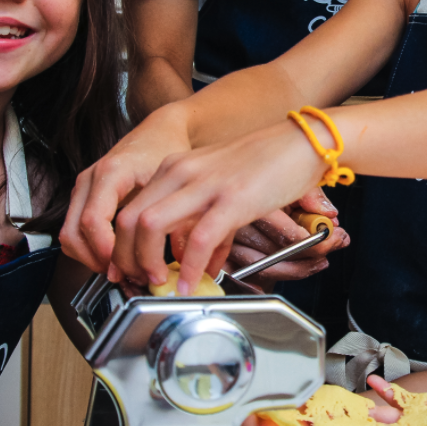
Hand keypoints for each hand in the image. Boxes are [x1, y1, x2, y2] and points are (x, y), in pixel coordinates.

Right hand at [61, 113, 191, 280]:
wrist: (159, 130)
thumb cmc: (167, 151)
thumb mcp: (173, 183)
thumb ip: (171, 217)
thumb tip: (175, 258)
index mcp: (111, 173)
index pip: (93, 221)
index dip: (107, 251)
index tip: (127, 268)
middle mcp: (90, 179)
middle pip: (73, 234)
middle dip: (96, 261)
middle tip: (125, 275)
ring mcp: (83, 187)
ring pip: (69, 236)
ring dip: (90, 258)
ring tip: (121, 269)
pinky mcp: (84, 195)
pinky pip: (74, 230)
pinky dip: (88, 248)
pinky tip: (114, 255)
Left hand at [113, 122, 326, 293]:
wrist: (304, 142)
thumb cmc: (268, 164)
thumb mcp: (224, 190)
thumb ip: (207, 223)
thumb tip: (200, 261)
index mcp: (175, 168)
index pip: (129, 208)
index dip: (122, 245)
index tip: (130, 268)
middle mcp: (182, 171)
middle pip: (128, 218)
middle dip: (127, 258)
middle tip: (139, 280)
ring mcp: (205, 184)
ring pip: (150, 225)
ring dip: (148, 262)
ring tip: (160, 283)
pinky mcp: (233, 199)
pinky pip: (198, 239)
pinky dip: (189, 267)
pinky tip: (192, 282)